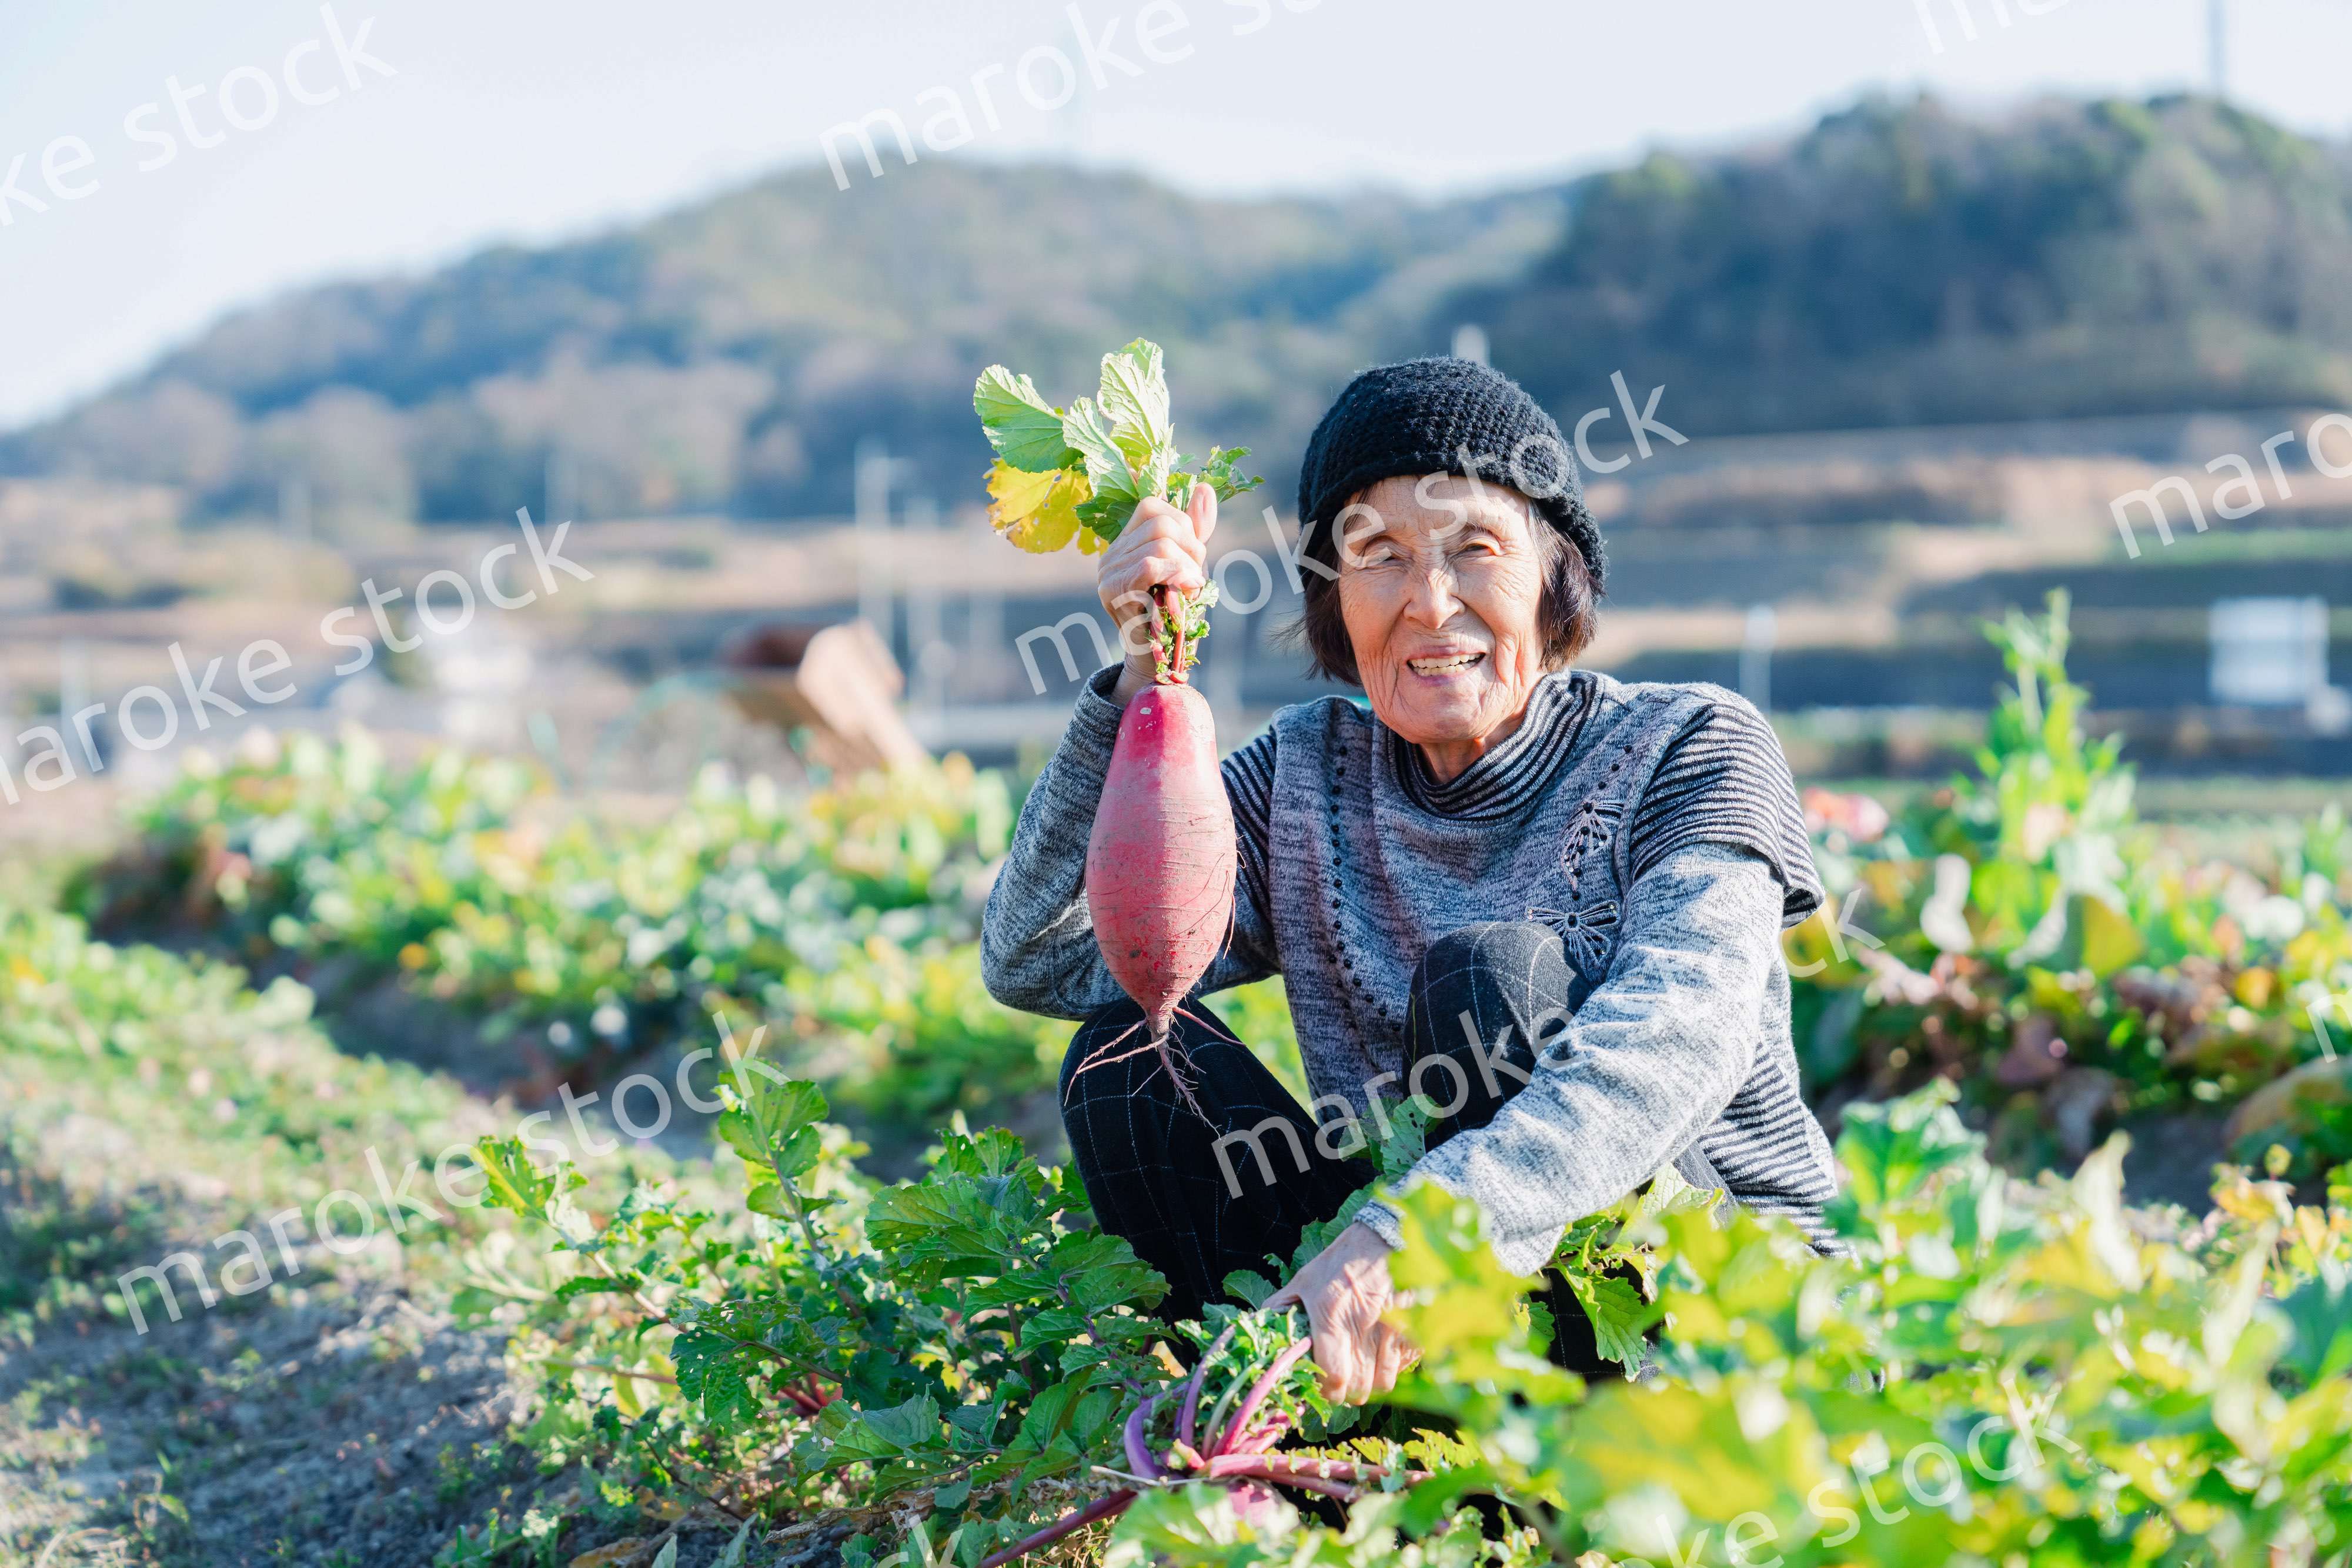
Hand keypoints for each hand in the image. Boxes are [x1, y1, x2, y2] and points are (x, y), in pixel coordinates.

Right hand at [1096, 483, 1216, 705]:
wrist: (1160, 664)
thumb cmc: (1174, 616)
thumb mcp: (1188, 566)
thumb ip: (1195, 529)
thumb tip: (1203, 487)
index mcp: (1124, 543)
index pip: (1153, 506)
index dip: (1184, 525)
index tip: (1190, 558)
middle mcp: (1109, 555)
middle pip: (1162, 521)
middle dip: (1192, 548)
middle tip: (1192, 578)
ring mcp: (1107, 573)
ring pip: (1161, 541)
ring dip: (1188, 566)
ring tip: (1187, 590)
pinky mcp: (1113, 593)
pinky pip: (1150, 564)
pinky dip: (1176, 575)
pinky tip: (1184, 591)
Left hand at [1265, 1221, 1414, 1403]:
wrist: (1385, 1238)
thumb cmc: (1340, 1260)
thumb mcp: (1304, 1279)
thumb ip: (1281, 1306)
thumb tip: (1260, 1329)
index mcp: (1331, 1315)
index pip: (1333, 1378)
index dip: (1327, 1392)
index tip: (1322, 1388)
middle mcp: (1363, 1327)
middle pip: (1358, 1389)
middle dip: (1346, 1394)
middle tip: (1339, 1384)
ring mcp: (1393, 1331)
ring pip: (1383, 1386)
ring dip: (1369, 1386)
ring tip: (1360, 1374)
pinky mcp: (1414, 1331)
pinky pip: (1403, 1369)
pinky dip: (1391, 1371)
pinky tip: (1379, 1359)